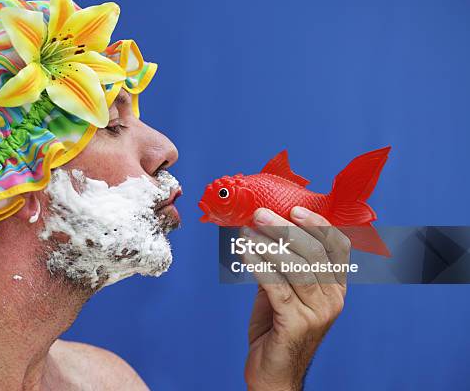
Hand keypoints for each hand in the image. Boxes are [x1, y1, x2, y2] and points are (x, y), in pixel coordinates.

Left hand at [240, 207, 349, 390]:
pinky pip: (276, 285)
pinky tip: (244, 251)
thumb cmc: (277, 329)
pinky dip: (258, 264)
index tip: (295, 208)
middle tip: (261, 214)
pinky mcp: (297, 324)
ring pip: (295, 267)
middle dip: (285, 228)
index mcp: (336, 287)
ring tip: (248, 229)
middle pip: (314, 252)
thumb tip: (263, 230)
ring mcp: (318, 313)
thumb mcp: (284, 292)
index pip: (338, 247)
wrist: (273, 375)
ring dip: (268, 243)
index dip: (318, 224)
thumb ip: (282, 265)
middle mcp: (333, 298)